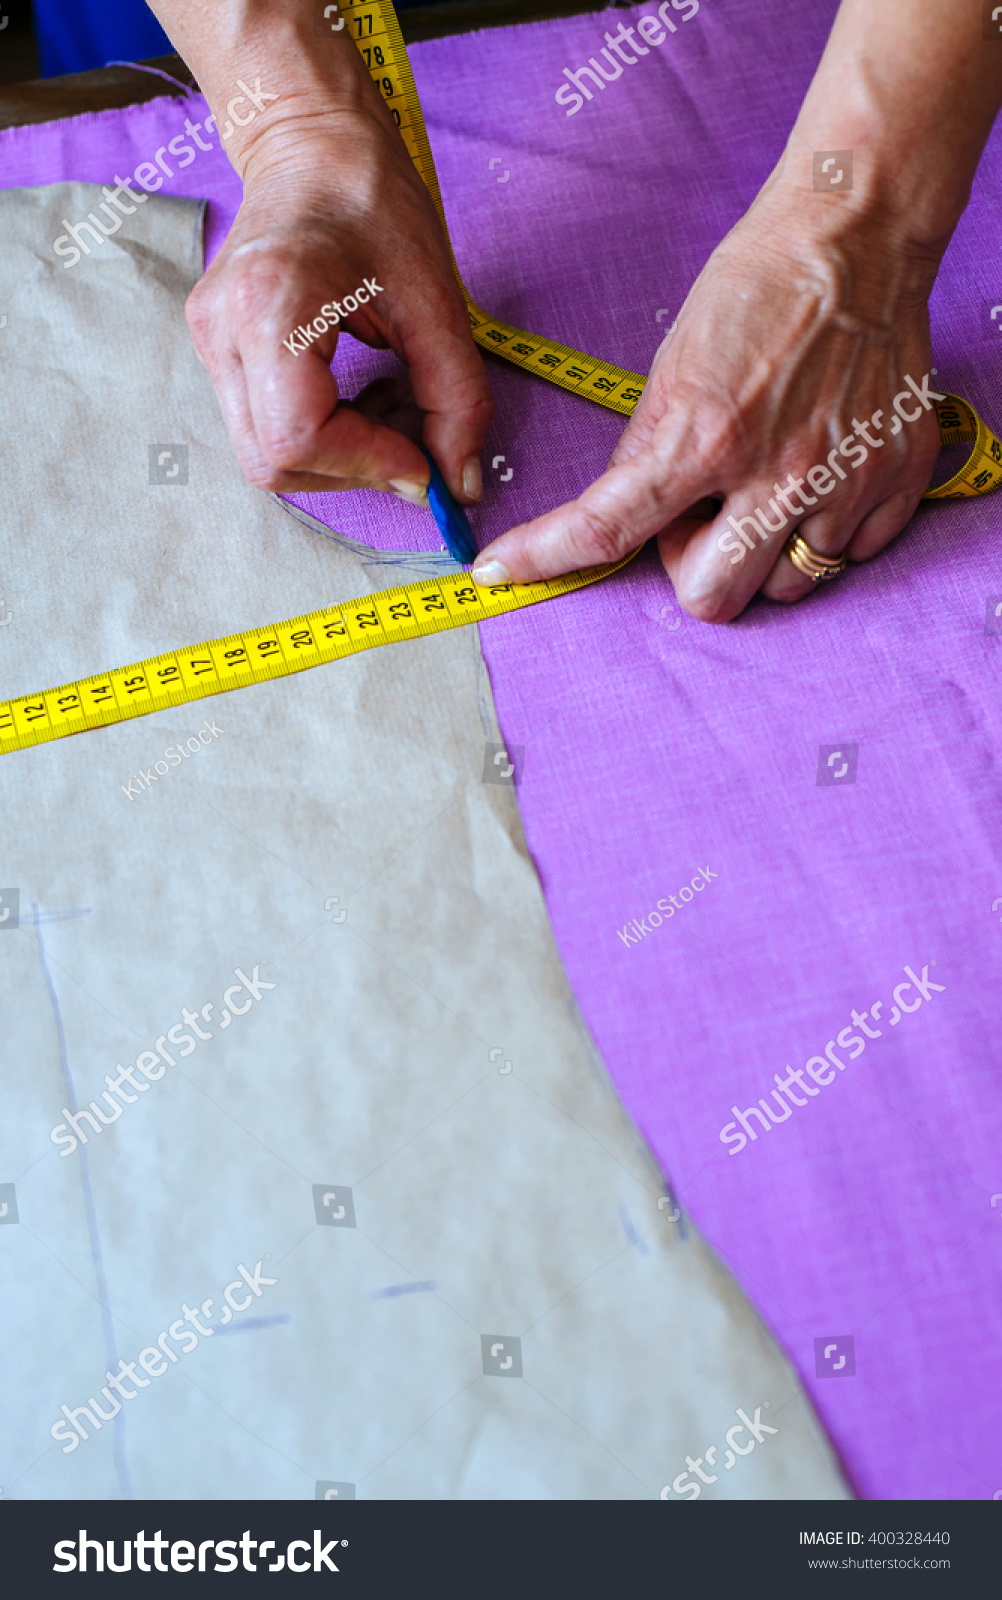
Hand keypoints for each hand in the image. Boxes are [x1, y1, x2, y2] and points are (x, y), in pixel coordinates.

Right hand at [184, 108, 492, 506]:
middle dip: (355, 469)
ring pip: (269, 456)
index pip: (299, 439)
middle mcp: (222, 331)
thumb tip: (459, 485)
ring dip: (343, 455)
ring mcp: (211, 344)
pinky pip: (268, 428)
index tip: (427, 462)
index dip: (369, 464)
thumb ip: (455, 399)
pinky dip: (326, 433)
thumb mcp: (436, 300)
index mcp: (268, 306)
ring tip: (393, 404)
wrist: (311, 142)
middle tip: (415, 438)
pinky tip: (363, 392)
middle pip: (275, 464)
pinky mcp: (219, 352)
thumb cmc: (371, 198)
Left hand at [471, 188, 941, 621]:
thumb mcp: (674, 366)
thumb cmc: (757, 290)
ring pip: (785, 586)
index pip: (607, 529)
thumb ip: (651, 451)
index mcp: (705, 437)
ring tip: (768, 485)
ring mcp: (844, 481)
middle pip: (713, 599)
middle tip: (699, 514)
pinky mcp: (896, 476)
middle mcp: (779, 473)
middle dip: (693, 569)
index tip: (499, 572)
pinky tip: (822, 476)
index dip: (545, 559)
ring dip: (763, 552)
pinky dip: (827, 530)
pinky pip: (852, 555)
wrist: (853, 238)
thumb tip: (632, 517)